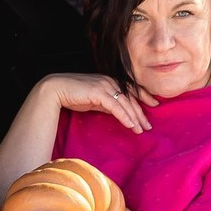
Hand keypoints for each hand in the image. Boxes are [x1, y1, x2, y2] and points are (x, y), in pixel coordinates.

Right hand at [39, 73, 154, 133]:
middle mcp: (109, 81)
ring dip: (134, 117)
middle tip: (148, 126)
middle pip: (131, 97)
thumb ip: (106, 103)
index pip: (131, 88)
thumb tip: (117, 112)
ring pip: (125, 103)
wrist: (55, 89)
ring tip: (141, 129)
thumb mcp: (94, 100)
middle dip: (141, 112)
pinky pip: (115, 106)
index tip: (155, 104)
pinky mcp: (98, 92)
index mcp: (109, 81)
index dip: (144, 96)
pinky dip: (124, 116)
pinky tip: (130, 125)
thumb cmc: (73, 95)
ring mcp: (104, 85)